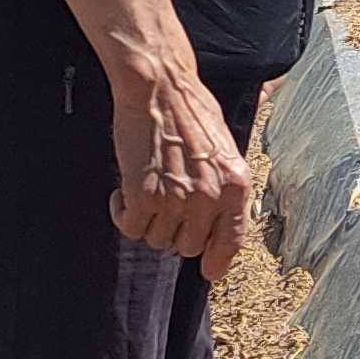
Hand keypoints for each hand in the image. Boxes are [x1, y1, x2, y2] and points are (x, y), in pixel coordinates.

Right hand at [111, 57, 254, 266]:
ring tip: (146, 189)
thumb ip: (224, 189)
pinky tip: (124, 192)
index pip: (232, 241)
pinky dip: (123, 214)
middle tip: (164, 204)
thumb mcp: (224, 150)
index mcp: (235, 185)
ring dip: (148, 220)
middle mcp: (209, 197)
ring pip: (157, 239)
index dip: (218, 260)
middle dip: (174, 230)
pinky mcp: (142, 195)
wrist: (159, 87)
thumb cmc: (190, 112)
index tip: (209, 271)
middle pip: (187, 246)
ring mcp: (175, 198)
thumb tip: (219, 230)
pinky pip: (130, 228)